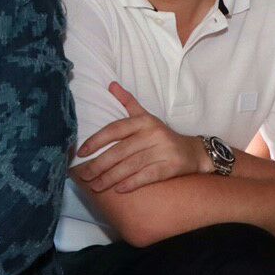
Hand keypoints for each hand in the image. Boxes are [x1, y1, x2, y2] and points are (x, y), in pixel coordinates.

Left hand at [74, 82, 210, 193]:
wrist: (193, 152)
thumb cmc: (162, 135)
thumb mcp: (147, 117)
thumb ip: (128, 102)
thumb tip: (111, 84)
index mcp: (144, 121)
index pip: (115, 130)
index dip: (96, 141)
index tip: (81, 153)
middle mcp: (153, 134)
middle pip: (120, 151)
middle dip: (99, 165)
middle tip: (84, 176)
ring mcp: (162, 151)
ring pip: (131, 165)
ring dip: (110, 178)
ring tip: (95, 186)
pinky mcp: (170, 167)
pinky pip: (147, 176)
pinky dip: (132, 183)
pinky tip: (118, 190)